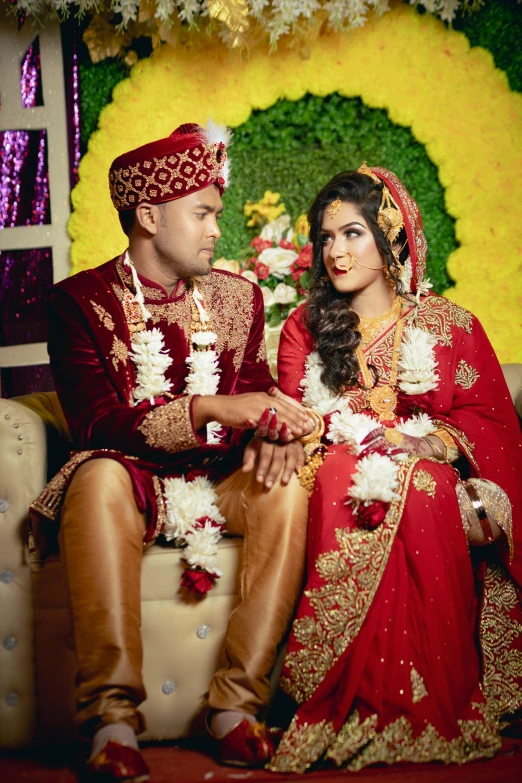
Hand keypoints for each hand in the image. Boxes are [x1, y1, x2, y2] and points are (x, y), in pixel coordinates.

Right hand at [193, 392, 310, 439]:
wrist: (218, 407)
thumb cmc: (234, 409)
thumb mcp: (252, 406)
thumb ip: (263, 409)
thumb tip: (274, 416)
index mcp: (265, 396)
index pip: (284, 403)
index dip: (296, 411)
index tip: (307, 418)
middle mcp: (263, 399)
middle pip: (284, 409)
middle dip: (297, 418)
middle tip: (308, 427)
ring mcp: (257, 406)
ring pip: (278, 416)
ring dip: (290, 424)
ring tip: (299, 431)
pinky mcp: (250, 414)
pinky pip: (266, 423)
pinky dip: (275, 428)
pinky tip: (282, 434)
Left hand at [242, 436, 305, 487]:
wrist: (273, 429)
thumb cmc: (260, 443)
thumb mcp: (252, 447)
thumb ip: (248, 458)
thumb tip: (245, 470)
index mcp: (267, 439)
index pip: (265, 455)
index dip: (262, 468)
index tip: (259, 480)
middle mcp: (279, 439)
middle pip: (278, 457)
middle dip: (273, 472)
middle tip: (269, 486)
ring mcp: (290, 441)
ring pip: (291, 456)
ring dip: (288, 470)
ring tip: (284, 482)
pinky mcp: (298, 444)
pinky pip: (301, 453)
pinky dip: (301, 462)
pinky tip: (298, 471)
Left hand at [358, 427, 434, 459]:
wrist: (423, 445)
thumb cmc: (406, 443)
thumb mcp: (395, 439)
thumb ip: (385, 441)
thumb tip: (370, 446)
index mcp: (391, 432)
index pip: (378, 431)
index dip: (369, 435)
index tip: (361, 442)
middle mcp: (395, 436)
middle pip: (380, 439)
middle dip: (370, 446)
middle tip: (362, 452)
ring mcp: (401, 442)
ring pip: (386, 445)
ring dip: (376, 451)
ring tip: (369, 456)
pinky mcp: (406, 449)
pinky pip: (395, 452)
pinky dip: (388, 454)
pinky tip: (382, 458)